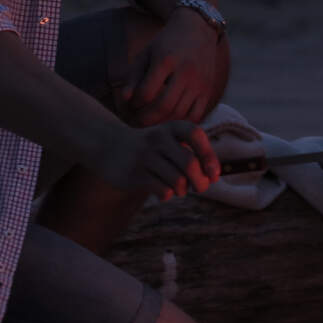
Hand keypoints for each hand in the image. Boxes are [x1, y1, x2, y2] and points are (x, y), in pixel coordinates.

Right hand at [88, 120, 219, 199]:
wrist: (107, 145)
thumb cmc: (150, 147)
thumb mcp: (169, 141)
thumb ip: (191, 153)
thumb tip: (212, 177)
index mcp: (171, 127)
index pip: (195, 135)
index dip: (209, 156)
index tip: (214, 174)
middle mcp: (158, 138)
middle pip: (189, 163)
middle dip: (201, 181)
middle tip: (202, 188)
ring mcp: (144, 155)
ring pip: (177, 180)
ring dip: (183, 190)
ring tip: (180, 189)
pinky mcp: (133, 173)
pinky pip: (162, 190)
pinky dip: (168, 194)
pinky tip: (164, 191)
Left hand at [118, 9, 224, 124]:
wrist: (198, 30)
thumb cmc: (166, 43)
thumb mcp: (146, 54)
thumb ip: (133, 76)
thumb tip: (125, 99)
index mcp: (166, 60)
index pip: (147, 92)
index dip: (135, 102)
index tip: (132, 102)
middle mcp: (186, 71)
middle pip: (164, 106)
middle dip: (147, 118)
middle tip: (138, 119)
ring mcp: (200, 81)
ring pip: (179, 113)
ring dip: (163, 120)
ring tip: (153, 116)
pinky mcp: (208, 88)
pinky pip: (196, 114)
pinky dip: (182, 120)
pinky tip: (172, 113)